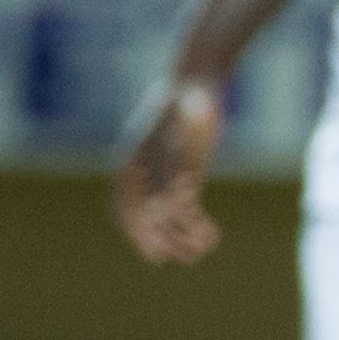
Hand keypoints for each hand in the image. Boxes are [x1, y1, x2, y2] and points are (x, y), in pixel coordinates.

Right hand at [112, 79, 222, 264]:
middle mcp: (142, 174)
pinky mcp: (185, 175)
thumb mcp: (182, 134)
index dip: (140, 233)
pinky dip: (197, 223)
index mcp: (131, 163)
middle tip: (183, 256)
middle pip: (147, 217)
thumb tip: (175, 200)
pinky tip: (212, 235)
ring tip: (201, 251)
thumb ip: (176, 165)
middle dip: (164, 239)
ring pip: (167, 216)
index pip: (127, 208)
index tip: (156, 252)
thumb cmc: (187, 102)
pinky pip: (186, 206)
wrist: (198, 83)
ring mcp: (163, 176)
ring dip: (182, 236)